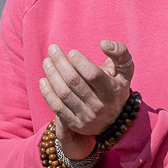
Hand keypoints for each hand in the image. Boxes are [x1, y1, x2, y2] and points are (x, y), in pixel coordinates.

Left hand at [40, 40, 133, 158]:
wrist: (115, 119)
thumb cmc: (117, 87)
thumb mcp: (125, 70)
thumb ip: (120, 53)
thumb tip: (104, 43)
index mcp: (112, 90)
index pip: (93, 74)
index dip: (80, 61)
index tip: (71, 52)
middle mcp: (100, 105)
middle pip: (74, 81)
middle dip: (60, 63)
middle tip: (53, 50)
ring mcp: (87, 116)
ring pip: (64, 93)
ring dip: (52, 75)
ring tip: (46, 62)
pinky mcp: (76, 125)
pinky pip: (57, 108)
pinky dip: (47, 93)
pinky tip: (43, 80)